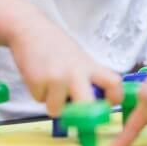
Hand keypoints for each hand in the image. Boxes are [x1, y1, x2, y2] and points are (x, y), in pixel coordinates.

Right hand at [8, 14, 122, 116]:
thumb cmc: (56, 47)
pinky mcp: (38, 81)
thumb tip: (91, 106)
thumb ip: (88, 79)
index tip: (109, 104)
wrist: (31, 30)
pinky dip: (39, 94)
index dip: (115, 97)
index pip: (114, 83)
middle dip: (81, 116)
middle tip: (75, 112)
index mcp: (91, 66)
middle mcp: (77, 72)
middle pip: (87, 106)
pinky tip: (39, 76)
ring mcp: (57, 77)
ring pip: (58, 110)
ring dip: (53, 103)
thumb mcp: (79, 59)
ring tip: (50, 83)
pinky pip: (40, 101)